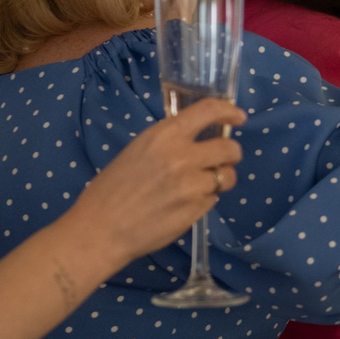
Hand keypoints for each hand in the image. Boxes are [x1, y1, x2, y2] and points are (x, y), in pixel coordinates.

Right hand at [64, 97, 245, 278]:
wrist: (101, 228)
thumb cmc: (112, 188)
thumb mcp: (139, 150)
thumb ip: (170, 141)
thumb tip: (198, 139)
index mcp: (164, 135)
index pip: (209, 111)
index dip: (229, 111)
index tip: (238, 117)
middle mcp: (182, 156)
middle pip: (229, 149)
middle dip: (232, 154)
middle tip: (225, 160)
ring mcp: (192, 185)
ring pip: (226, 177)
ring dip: (221, 180)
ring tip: (202, 185)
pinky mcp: (195, 211)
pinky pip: (212, 199)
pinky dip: (204, 200)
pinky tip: (184, 205)